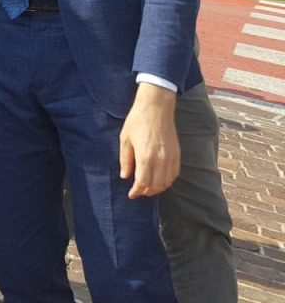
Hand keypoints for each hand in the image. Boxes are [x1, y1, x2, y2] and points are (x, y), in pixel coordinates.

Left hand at [119, 83, 180, 198]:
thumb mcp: (125, 139)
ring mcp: (171, 158)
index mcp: (145, 157)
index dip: (137, 191)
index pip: (143, 183)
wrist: (156, 108)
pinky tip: (159, 180)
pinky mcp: (177, 154)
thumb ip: (125, 160)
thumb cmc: (137, 121)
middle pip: (156, 186)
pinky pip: (174, 174)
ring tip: (148, 187)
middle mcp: (160, 160)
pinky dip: (167, 181)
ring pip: (167, 182)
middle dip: (146, 192)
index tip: (131, 194)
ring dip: (157, 188)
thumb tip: (125, 176)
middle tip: (138, 192)